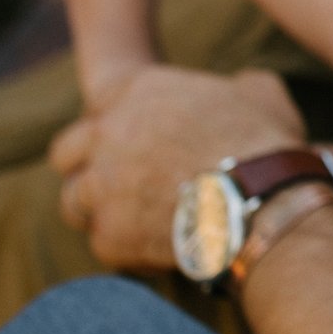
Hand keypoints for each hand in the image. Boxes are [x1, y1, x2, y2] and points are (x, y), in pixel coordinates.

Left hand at [48, 66, 306, 270]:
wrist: (264, 205)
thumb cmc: (266, 144)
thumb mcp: (259, 91)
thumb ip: (233, 84)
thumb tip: (240, 87)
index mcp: (137, 90)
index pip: (97, 104)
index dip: (111, 124)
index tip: (129, 140)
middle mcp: (107, 133)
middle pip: (66, 152)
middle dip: (87, 166)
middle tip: (116, 182)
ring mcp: (101, 186)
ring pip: (73, 201)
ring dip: (99, 210)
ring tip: (132, 220)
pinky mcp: (108, 234)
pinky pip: (103, 243)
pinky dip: (126, 249)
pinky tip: (157, 247)